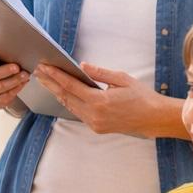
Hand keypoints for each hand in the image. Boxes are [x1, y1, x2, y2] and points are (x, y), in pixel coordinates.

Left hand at [35, 62, 172, 136]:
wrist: (153, 118)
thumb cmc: (141, 96)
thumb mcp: (122, 79)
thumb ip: (100, 73)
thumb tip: (82, 65)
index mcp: (99, 101)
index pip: (71, 86)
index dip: (56, 76)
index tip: (45, 68)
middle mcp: (93, 114)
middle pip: (66, 97)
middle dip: (51, 84)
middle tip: (39, 73)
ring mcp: (93, 123)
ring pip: (70, 106)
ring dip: (57, 93)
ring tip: (46, 82)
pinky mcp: (96, 127)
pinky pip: (78, 113)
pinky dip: (69, 102)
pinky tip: (62, 94)